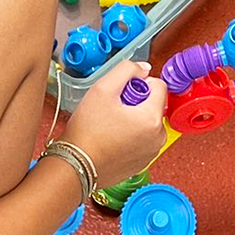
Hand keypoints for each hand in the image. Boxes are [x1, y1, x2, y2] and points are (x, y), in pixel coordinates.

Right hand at [59, 60, 166, 187]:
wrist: (76, 165)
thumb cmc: (87, 132)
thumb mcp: (103, 88)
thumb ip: (127, 70)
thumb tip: (143, 68)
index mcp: (152, 119)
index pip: (158, 85)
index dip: (137, 83)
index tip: (120, 94)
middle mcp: (158, 137)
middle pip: (153, 104)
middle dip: (135, 102)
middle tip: (113, 110)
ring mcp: (151, 152)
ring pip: (147, 121)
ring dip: (133, 118)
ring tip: (110, 125)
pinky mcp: (143, 162)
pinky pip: (142, 139)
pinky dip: (131, 135)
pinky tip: (112, 138)